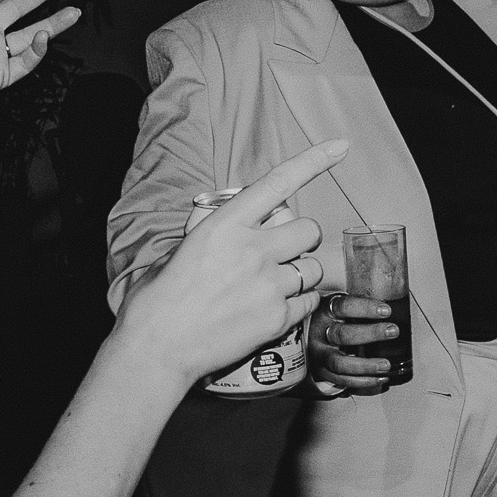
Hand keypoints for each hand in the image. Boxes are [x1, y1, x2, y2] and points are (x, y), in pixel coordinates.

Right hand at [118, 141, 348, 385]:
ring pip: (313, 268)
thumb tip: (220, 219)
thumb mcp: (180, 249)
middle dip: (301, 238)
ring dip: (302, 273)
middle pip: (308, 229)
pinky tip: (276, 307)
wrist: (156, 349)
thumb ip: (209, 230)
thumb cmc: (158, 301)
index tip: (340, 146)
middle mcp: (253, 250)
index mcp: (226, 225)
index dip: (314, 161)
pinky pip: (309, 301)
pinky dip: (299, 302)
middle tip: (282, 252)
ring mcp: (268, 285)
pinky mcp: (277, 318)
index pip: (278, 183)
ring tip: (274, 285)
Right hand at [308, 292, 400, 395]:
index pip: (343, 307)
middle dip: (371, 334)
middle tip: (393, 331)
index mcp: (324, 311)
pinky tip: (380, 378)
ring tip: (386, 365)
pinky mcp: (321, 371)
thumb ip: (357, 306)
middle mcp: (319, 333)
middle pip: (343, 335)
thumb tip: (394, 305)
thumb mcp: (337, 307)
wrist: (304, 335)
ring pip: (340, 363)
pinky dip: (363, 381)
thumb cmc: (329, 318)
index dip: (365, 308)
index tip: (386, 310)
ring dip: (366, 366)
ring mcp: (319, 354)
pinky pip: (342, 380)